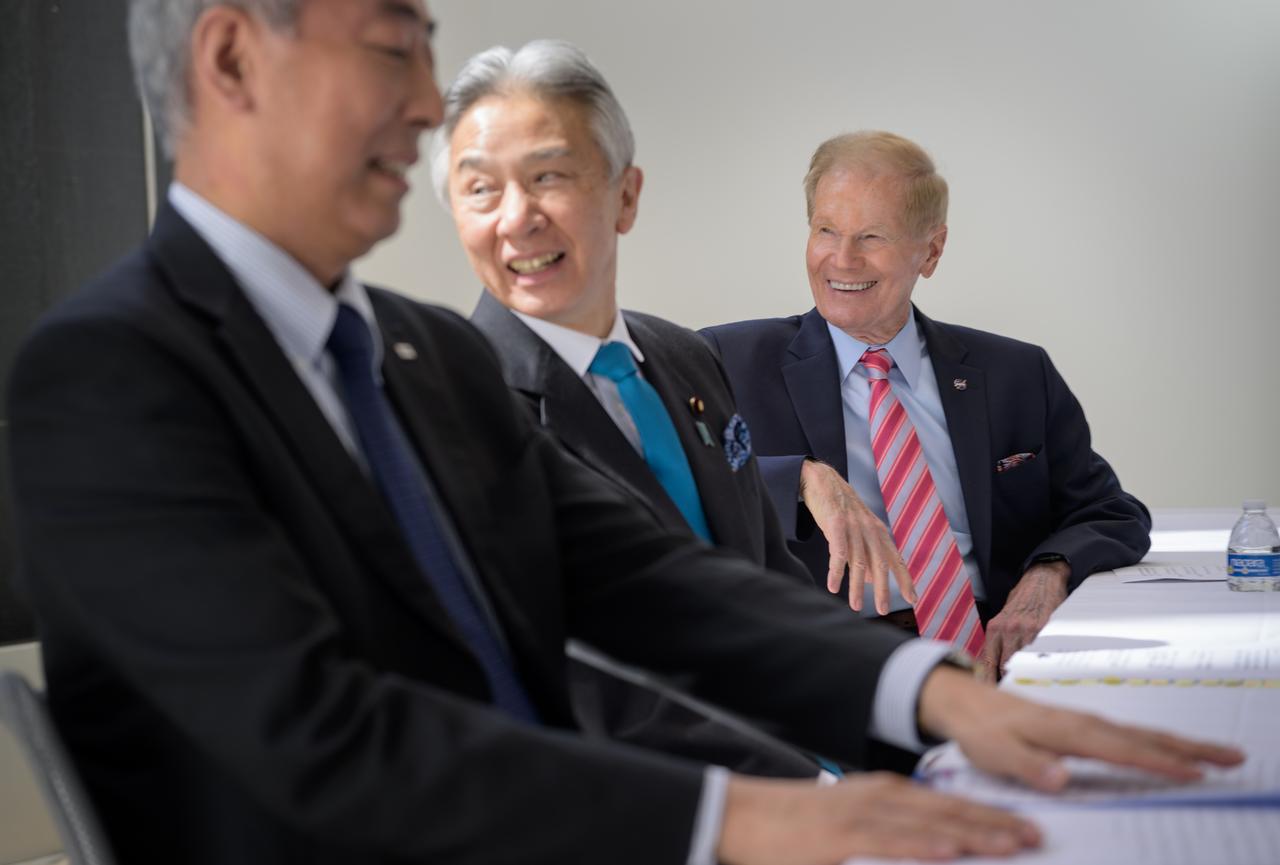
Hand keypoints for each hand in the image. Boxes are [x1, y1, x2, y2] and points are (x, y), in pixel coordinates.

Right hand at [718, 772, 1040, 864]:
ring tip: (1013, 843)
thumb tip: (932, 850)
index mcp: (883, 797)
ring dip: (974, 833)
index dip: (988, 816)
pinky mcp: (842, 837)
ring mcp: (862, 816)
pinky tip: (952, 850)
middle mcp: (879, 800)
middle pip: (948, 812)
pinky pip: (891, 842)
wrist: (741, 817)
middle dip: (995, 825)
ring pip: (929, 824)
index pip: (947, 806)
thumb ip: (888, 840)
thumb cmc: (793, 831)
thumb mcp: (847, 831)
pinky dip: (923, 846)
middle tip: (1037, 836)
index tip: (1024, 828)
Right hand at [798, 459, 914, 614]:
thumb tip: (872, 580)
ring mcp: (854, 527)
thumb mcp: (858, 531)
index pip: (896, 560)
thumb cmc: (840, 509)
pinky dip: (837, 572)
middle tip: (883, 610)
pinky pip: (837, 554)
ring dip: (857, 587)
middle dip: (883, 589)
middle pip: (881, 564)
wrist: (822, 481)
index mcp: (879, 532)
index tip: (912, 599)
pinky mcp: (836, 524)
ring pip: (859, 563)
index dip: (905, 580)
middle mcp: (870, 530)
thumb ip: (866, 553)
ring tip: (856, 606)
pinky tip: (833, 587)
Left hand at [918, 665, 1245, 791]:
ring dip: (1181, 744)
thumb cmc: (981, 731)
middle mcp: (1083, 722)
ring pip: (1141, 734)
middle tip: (1232, 758)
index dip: (1157, 762)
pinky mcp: (1081, 726)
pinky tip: (1172, 750)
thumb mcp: (996, 752)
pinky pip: (1128, 735)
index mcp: (1067, 731)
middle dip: (1189, 748)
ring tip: (1219, 755)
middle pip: (1144, 737)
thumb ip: (1028, 766)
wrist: (966, 703)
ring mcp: (1084, 722)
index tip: (1194, 774)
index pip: (1121, 750)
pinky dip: (1157, 742)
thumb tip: (1062, 779)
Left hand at [979, 561, 1069, 680]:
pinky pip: (1041, 651)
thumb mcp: (1004, 618)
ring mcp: (1027, 629)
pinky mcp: (1045, 628)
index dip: (989, 680)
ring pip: (1024, 660)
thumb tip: (996, 666)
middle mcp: (1008, 629)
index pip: (989, 662)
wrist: (1041, 578)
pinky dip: (1041, 660)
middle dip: (1010, 678)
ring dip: (1027, 670)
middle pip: (1005, 665)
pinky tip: (1045, 666)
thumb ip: (1000, 640)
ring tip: (1031, 680)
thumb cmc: (1022, 600)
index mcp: (995, 628)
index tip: (990, 693)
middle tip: (1013, 690)